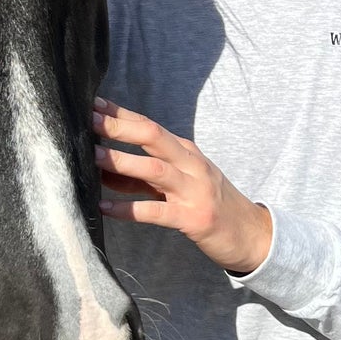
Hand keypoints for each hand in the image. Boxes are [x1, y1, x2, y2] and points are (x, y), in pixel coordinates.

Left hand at [94, 97, 271, 274]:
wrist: (253, 235)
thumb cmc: (210, 205)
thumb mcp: (179, 184)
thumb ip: (142, 177)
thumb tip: (102, 169)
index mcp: (186, 152)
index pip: (149, 126)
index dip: (121, 114)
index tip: (93, 104)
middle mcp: (191, 165)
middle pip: (152, 137)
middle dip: (119, 127)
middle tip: (88, 120)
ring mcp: (194, 191)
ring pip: (155, 169)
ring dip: (123, 161)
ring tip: (93, 157)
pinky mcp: (194, 218)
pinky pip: (156, 211)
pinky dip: (129, 208)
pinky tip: (105, 207)